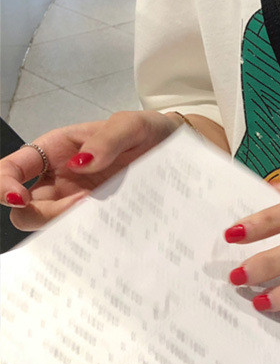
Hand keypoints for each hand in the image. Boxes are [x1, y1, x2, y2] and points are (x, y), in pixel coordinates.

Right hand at [0, 111, 181, 230]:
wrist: (178, 151)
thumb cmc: (148, 132)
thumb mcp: (132, 125)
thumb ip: (108, 138)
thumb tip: (81, 164)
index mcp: (55, 151)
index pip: (11, 169)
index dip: (3, 186)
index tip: (20, 198)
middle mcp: (60, 180)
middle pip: (25, 209)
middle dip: (43, 213)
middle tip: (84, 203)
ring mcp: (78, 202)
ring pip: (52, 227)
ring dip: (69, 226)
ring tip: (103, 211)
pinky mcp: (101, 220)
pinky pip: (84, 236)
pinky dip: (90, 238)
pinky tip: (109, 230)